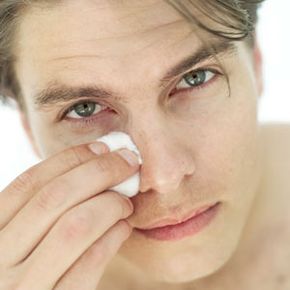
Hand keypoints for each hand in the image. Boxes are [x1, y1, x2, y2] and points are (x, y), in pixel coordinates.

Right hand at [0, 142, 138, 289]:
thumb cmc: (29, 273)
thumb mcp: (19, 242)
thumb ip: (40, 214)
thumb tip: (90, 168)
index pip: (29, 183)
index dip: (70, 159)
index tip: (102, 148)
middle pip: (55, 198)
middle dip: (99, 171)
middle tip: (128, 162)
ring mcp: (23, 288)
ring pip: (74, 227)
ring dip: (109, 204)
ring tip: (126, 202)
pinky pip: (89, 264)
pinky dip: (112, 237)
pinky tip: (123, 227)